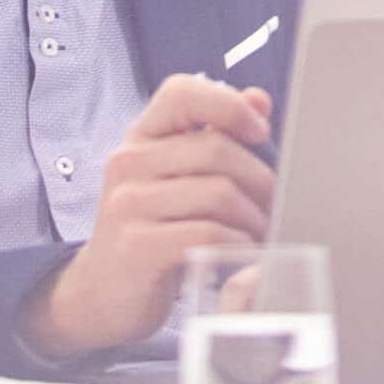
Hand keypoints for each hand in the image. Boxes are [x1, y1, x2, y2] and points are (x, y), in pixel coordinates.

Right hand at [19, 74, 275, 358]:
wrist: (105, 291)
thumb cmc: (155, 227)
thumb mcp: (179, 177)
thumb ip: (216, 135)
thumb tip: (259, 100)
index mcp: (140, 137)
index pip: (181, 93)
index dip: (228, 104)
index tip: (260, 132)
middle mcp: (127, 163)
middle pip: (216, 150)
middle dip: (261, 179)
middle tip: (278, 203)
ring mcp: (127, 204)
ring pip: (218, 193)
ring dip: (255, 216)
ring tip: (264, 231)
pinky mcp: (137, 246)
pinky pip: (208, 233)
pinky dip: (239, 243)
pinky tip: (245, 252)